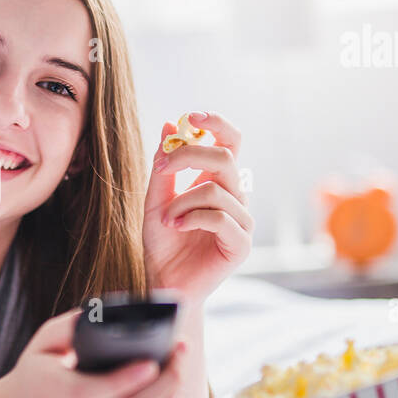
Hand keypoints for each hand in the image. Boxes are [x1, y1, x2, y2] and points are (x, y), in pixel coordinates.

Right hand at [0, 308, 190, 397]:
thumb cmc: (35, 372)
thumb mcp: (42, 343)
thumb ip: (70, 326)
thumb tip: (107, 312)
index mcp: (51, 393)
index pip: (91, 392)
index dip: (125, 380)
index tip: (152, 361)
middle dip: (163, 383)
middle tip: (179, 354)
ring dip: (168, 397)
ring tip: (177, 368)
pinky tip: (169, 396)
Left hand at [143, 111, 254, 303]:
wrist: (163, 281)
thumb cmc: (163, 243)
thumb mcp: (155, 199)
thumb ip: (164, 166)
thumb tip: (169, 126)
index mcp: (217, 182)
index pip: (230, 142)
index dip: (217, 124)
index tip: (191, 115)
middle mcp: (235, 197)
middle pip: (226, 158)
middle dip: (190, 155)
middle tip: (162, 167)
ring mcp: (242, 221)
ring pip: (214, 190)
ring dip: (180, 202)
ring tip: (166, 220)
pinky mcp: (241, 244)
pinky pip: (219, 217)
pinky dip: (190, 218)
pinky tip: (175, 227)